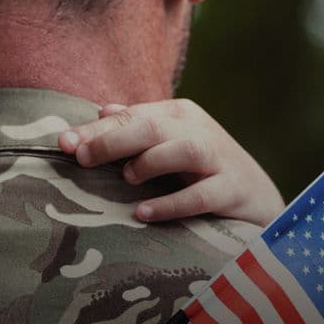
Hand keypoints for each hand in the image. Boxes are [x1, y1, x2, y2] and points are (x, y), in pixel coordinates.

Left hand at [60, 98, 284, 225]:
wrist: (260, 199)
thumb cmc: (204, 170)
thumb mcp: (172, 142)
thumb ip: (138, 127)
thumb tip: (100, 111)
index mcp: (180, 114)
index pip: (132, 116)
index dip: (95, 129)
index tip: (63, 143)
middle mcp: (199, 131)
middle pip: (152, 128)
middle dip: (112, 140)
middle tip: (81, 158)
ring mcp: (219, 161)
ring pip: (182, 150)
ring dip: (149, 162)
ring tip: (126, 178)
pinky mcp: (232, 191)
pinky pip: (201, 196)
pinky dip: (171, 203)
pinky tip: (144, 213)